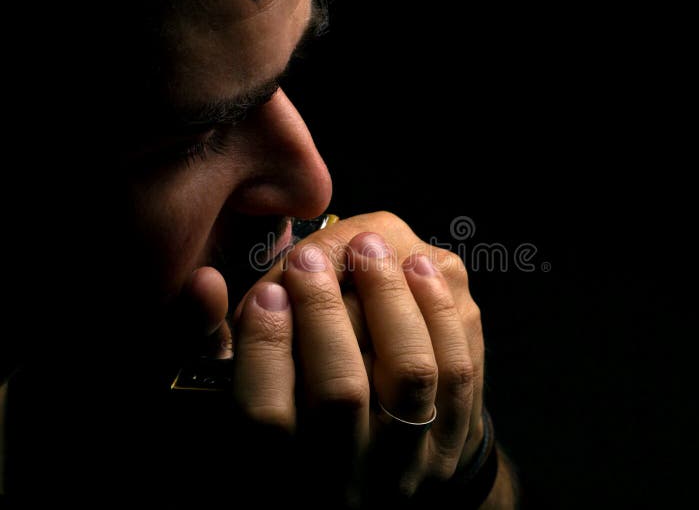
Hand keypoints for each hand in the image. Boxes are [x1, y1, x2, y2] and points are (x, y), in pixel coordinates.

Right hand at [196, 212, 485, 503]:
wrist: (361, 483)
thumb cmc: (283, 431)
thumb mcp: (224, 407)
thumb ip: (207, 346)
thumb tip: (205, 284)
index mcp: (275, 482)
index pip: (265, 416)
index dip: (264, 343)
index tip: (266, 292)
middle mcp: (344, 485)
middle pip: (341, 392)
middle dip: (323, 309)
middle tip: (309, 256)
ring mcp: (407, 467)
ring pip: (410, 375)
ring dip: (388, 299)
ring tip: (368, 247)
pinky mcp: (452, 444)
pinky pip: (460, 372)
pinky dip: (440, 312)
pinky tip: (420, 267)